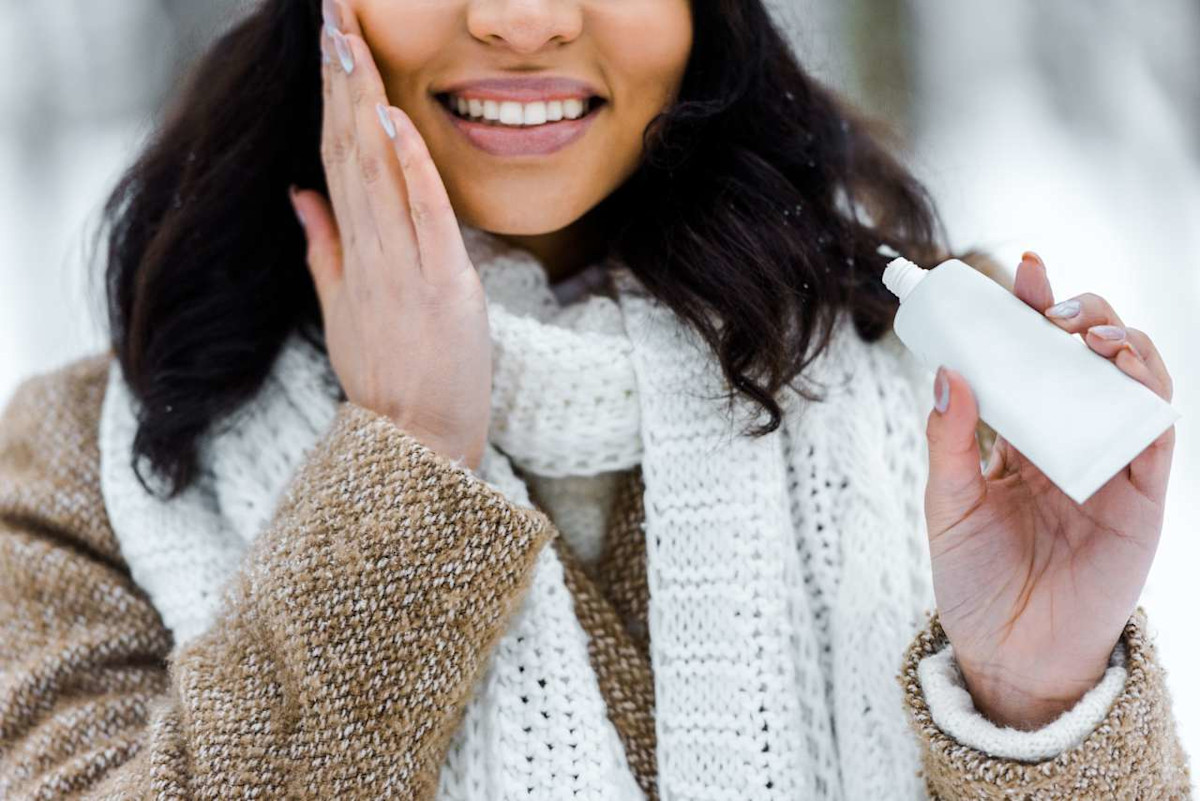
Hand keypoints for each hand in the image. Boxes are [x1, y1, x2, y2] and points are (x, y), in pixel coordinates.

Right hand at [288, 1, 490, 470]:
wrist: (416, 441)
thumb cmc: (386, 376)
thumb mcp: (341, 308)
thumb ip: (323, 246)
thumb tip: (300, 193)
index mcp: (350, 252)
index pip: (335, 156)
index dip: (330, 95)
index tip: (327, 40)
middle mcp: (371, 251)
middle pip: (350, 149)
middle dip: (342, 77)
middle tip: (333, 12)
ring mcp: (404, 267)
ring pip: (379, 172)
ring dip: (365, 103)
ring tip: (350, 39)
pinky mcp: (442, 285)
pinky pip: (423, 217)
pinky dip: (409, 170)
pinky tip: (394, 121)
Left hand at [923, 251, 1174, 728]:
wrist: (1009, 655)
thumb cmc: (974, 581)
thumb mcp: (947, 504)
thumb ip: (949, 443)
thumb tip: (947, 373)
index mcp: (1021, 439)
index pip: (1031, 363)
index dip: (1032, 315)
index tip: (1021, 272)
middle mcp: (1070, 442)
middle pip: (1085, 360)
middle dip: (1076, 314)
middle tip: (1049, 298)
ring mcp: (1110, 464)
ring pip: (1131, 381)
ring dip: (1117, 340)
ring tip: (1082, 327)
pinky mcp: (1143, 494)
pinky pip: (1155, 429)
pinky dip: (1145, 389)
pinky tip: (1120, 363)